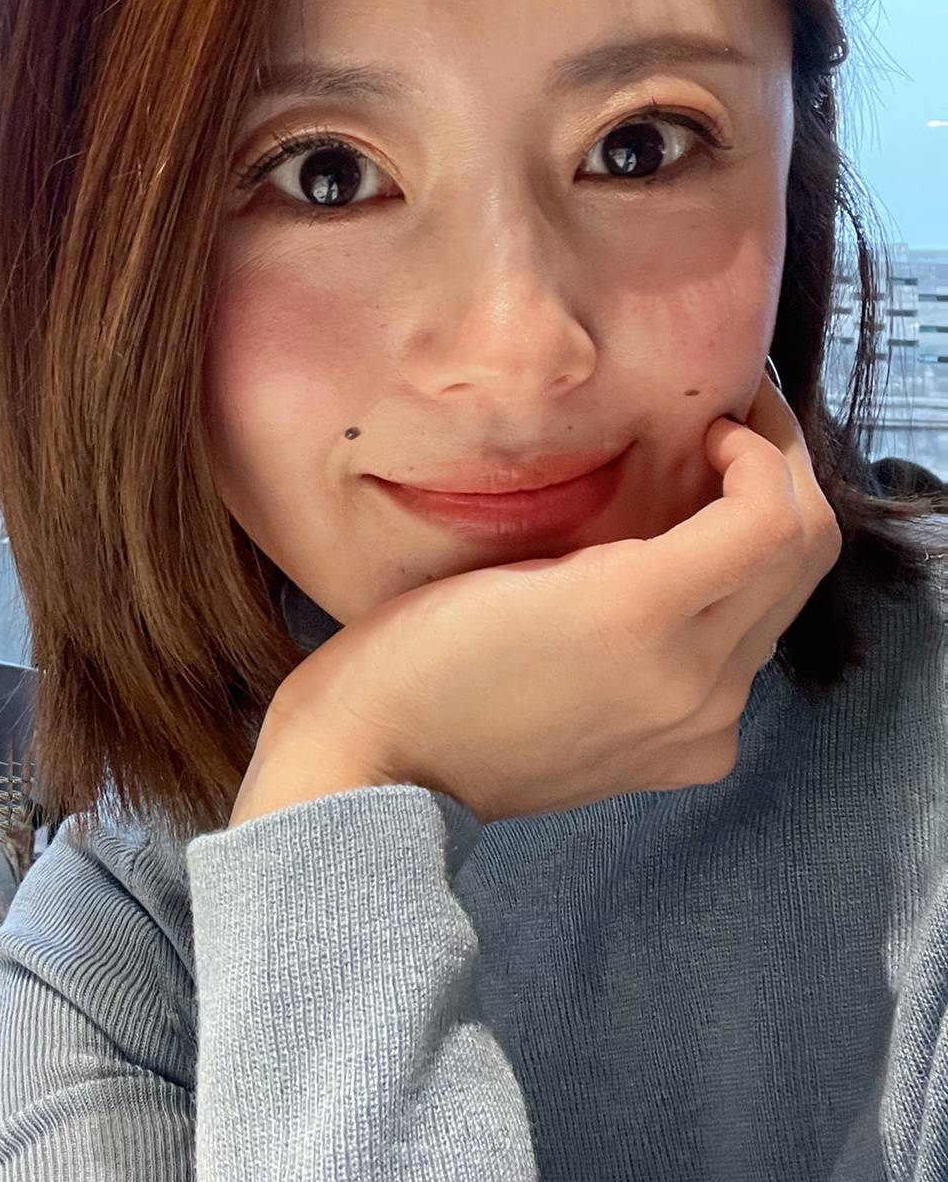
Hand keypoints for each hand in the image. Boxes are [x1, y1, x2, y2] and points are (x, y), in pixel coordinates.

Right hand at [242, 371, 841, 826]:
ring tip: (706, 494)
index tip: (712, 414)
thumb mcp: (511, 556)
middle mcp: (695, 684)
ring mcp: (699, 728)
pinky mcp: (688, 757)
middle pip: (803, 555)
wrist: (378, 767)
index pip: (773, 515)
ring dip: (762, 537)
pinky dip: (735, 607)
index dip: (762, 443)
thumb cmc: (412, 648)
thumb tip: (699, 465)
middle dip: (779, 474)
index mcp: (639, 616)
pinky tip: (679, 584)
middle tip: (731, 430)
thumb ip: (621, 518)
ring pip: (784, 604)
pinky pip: (748, 662)